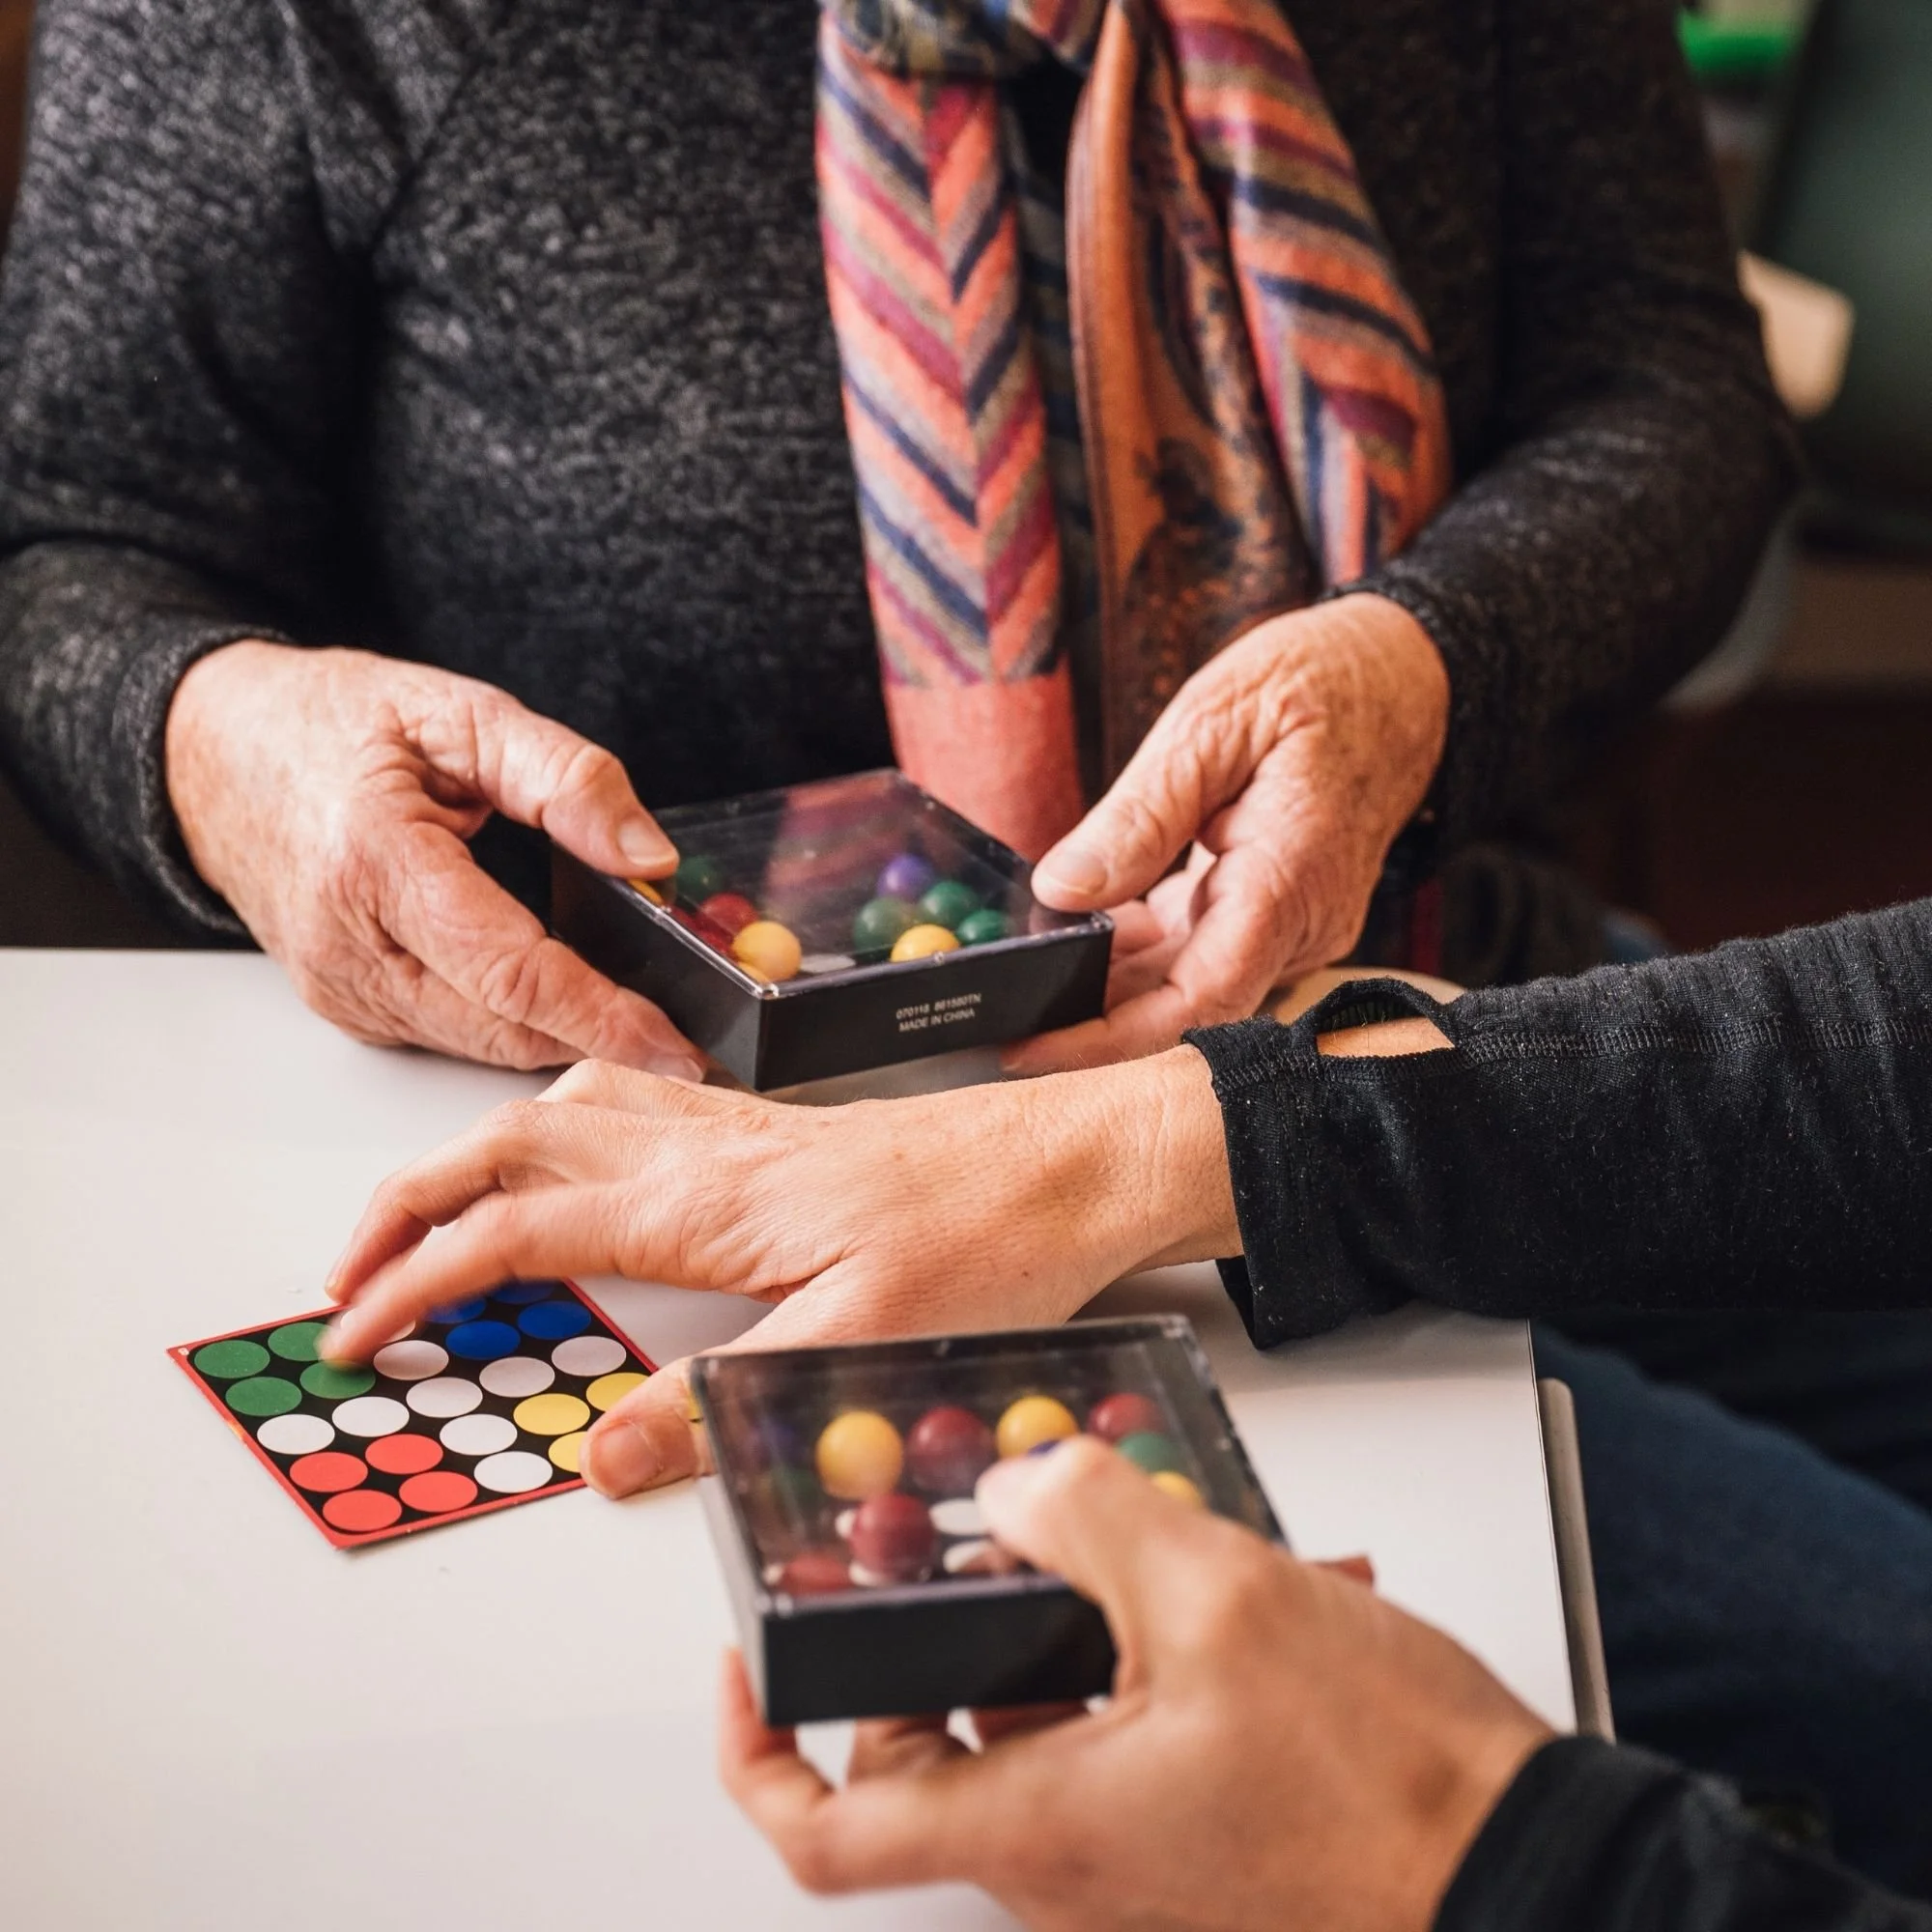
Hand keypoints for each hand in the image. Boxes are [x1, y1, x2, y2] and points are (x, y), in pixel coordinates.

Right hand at [166, 641, 702, 1074]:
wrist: (213, 752)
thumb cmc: (331, 723)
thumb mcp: (462, 712)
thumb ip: (565, 778)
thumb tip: (650, 856)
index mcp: (376, 861)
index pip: (510, 973)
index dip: (602, 1016)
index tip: (676, 1043)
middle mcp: (349, 944)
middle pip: (501, 1028)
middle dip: (598, 1042)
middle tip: (683, 1042)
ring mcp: (341, 986)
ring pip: (479, 1044)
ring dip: (559, 1039)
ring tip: (635, 1020)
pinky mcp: (345, 1005)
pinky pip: (450, 1033)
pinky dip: (511, 1025)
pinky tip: (557, 1001)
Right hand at [321, 1048, 1237, 1491]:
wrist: (1075, 1159)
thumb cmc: (989, 1239)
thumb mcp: (856, 1348)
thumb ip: (717, 1399)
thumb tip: (595, 1453)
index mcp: (701, 1199)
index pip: (511, 1229)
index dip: (416, 1283)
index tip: (355, 1336)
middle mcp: (700, 1146)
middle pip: (504, 1148)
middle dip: (404, 1206)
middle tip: (350, 1278)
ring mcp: (732, 1128)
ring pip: (557, 1111)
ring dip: (471, 1158)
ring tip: (429, 1222)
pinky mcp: (767, 1132)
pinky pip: (622, 1103)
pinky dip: (550, 1129)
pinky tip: (568, 1162)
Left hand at [723, 1438, 1550, 1928]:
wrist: (1525, 1872)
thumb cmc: (1387, 1785)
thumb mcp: (1218, 1599)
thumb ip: (1090, 1518)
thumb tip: (1014, 1485)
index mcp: (1036, 1826)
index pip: (822, 1831)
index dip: (752, 1745)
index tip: (741, 1657)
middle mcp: (1068, 1860)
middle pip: (930, 1742)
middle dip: (941, 1626)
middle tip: (981, 1534)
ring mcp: (1134, 1852)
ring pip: (1035, 1722)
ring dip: (1068, 1621)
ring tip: (1141, 1529)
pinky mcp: (1195, 1828)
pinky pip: (1121, 1731)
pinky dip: (1144, 1652)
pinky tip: (1228, 1574)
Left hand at [1008, 593, 1447, 1072]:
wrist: (1410, 674)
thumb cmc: (1322, 682)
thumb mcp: (1213, 724)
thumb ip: (1139, 816)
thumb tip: (1061, 893)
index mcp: (1290, 881)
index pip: (1198, 1002)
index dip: (1109, 1040)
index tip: (1029, 1047)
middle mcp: (1304, 925)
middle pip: (1188, 1010)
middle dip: (1093, 1023)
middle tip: (1000, 1016)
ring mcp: (1298, 928)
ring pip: (1192, 987)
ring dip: (1114, 989)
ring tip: (1029, 974)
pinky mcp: (1283, 917)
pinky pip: (1207, 955)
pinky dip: (1145, 954)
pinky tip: (1090, 935)